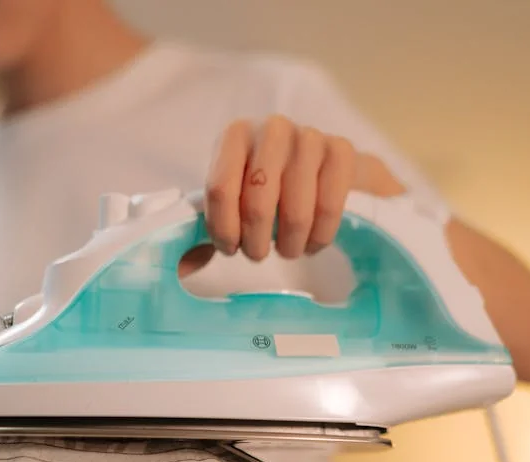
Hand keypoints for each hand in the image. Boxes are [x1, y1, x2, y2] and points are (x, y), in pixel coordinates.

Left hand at [204, 115, 406, 260]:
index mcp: (235, 135)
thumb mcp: (236, 194)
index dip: (223, 229)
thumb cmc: (270, 185)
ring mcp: (310, 138)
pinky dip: (319, 238)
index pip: (220, 189)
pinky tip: (312, 243)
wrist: (323, 166)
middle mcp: (272, 129)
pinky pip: (329, 210)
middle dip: (256, 242)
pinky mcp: (342, 151)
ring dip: (289, 245)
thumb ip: (211, 223)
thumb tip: (187, 264)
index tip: (230, 249)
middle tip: (259, 254)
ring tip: (288, 250)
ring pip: (295, 213)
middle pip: (257, 203)